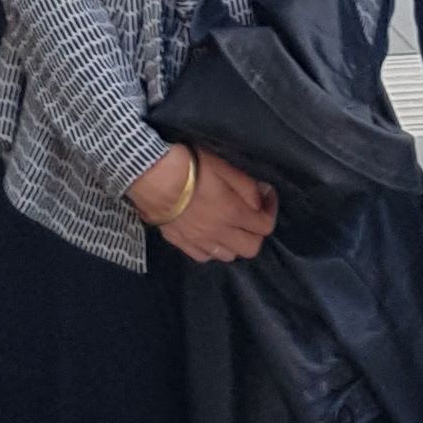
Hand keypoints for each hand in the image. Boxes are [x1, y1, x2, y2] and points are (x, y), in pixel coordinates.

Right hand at [134, 147, 278, 263]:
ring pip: (228, 256)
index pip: (265, 226)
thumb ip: (246, 186)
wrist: (151, 176)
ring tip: (230, 225)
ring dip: (235, 243)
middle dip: (257, 232)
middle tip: (252, 214)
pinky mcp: (181, 243)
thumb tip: (262, 196)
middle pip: (251, 248)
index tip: (267, 196)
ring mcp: (199, 242)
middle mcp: (219, 234)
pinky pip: (204, 257)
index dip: (271, 210)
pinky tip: (209, 235)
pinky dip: (212, 249)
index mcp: (233, 214)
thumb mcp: (224, 166)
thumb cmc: (190, 166)